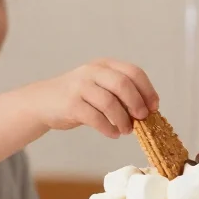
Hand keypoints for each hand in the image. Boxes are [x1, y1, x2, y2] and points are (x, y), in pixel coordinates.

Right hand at [30, 59, 158, 138]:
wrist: (43, 102)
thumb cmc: (79, 97)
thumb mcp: (100, 86)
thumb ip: (120, 93)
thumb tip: (147, 111)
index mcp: (104, 65)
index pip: (134, 72)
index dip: (147, 90)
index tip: (154, 107)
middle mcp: (92, 71)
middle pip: (123, 84)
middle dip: (137, 103)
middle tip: (142, 118)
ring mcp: (79, 87)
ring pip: (109, 102)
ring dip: (123, 120)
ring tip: (126, 130)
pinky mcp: (70, 104)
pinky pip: (95, 118)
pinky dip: (108, 128)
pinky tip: (113, 133)